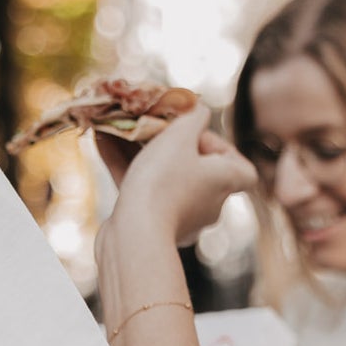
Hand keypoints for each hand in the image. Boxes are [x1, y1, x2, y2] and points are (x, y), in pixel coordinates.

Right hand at [95, 106, 256, 248]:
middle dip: (174, 146)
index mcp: (225, 183)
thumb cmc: (164, 180)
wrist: (135, 236)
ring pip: (165, 179)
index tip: (197, 135)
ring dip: (143, 153)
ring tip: (120, 128)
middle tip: (152, 128)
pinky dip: (126, 170)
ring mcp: (182, 219)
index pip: (243, 170)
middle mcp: (209, 204)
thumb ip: (194, 115)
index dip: (223, 148)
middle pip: (198, 170)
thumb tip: (199, 109)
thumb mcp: (181, 134)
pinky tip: (102, 142)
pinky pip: (143, 192)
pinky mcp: (152, 227)